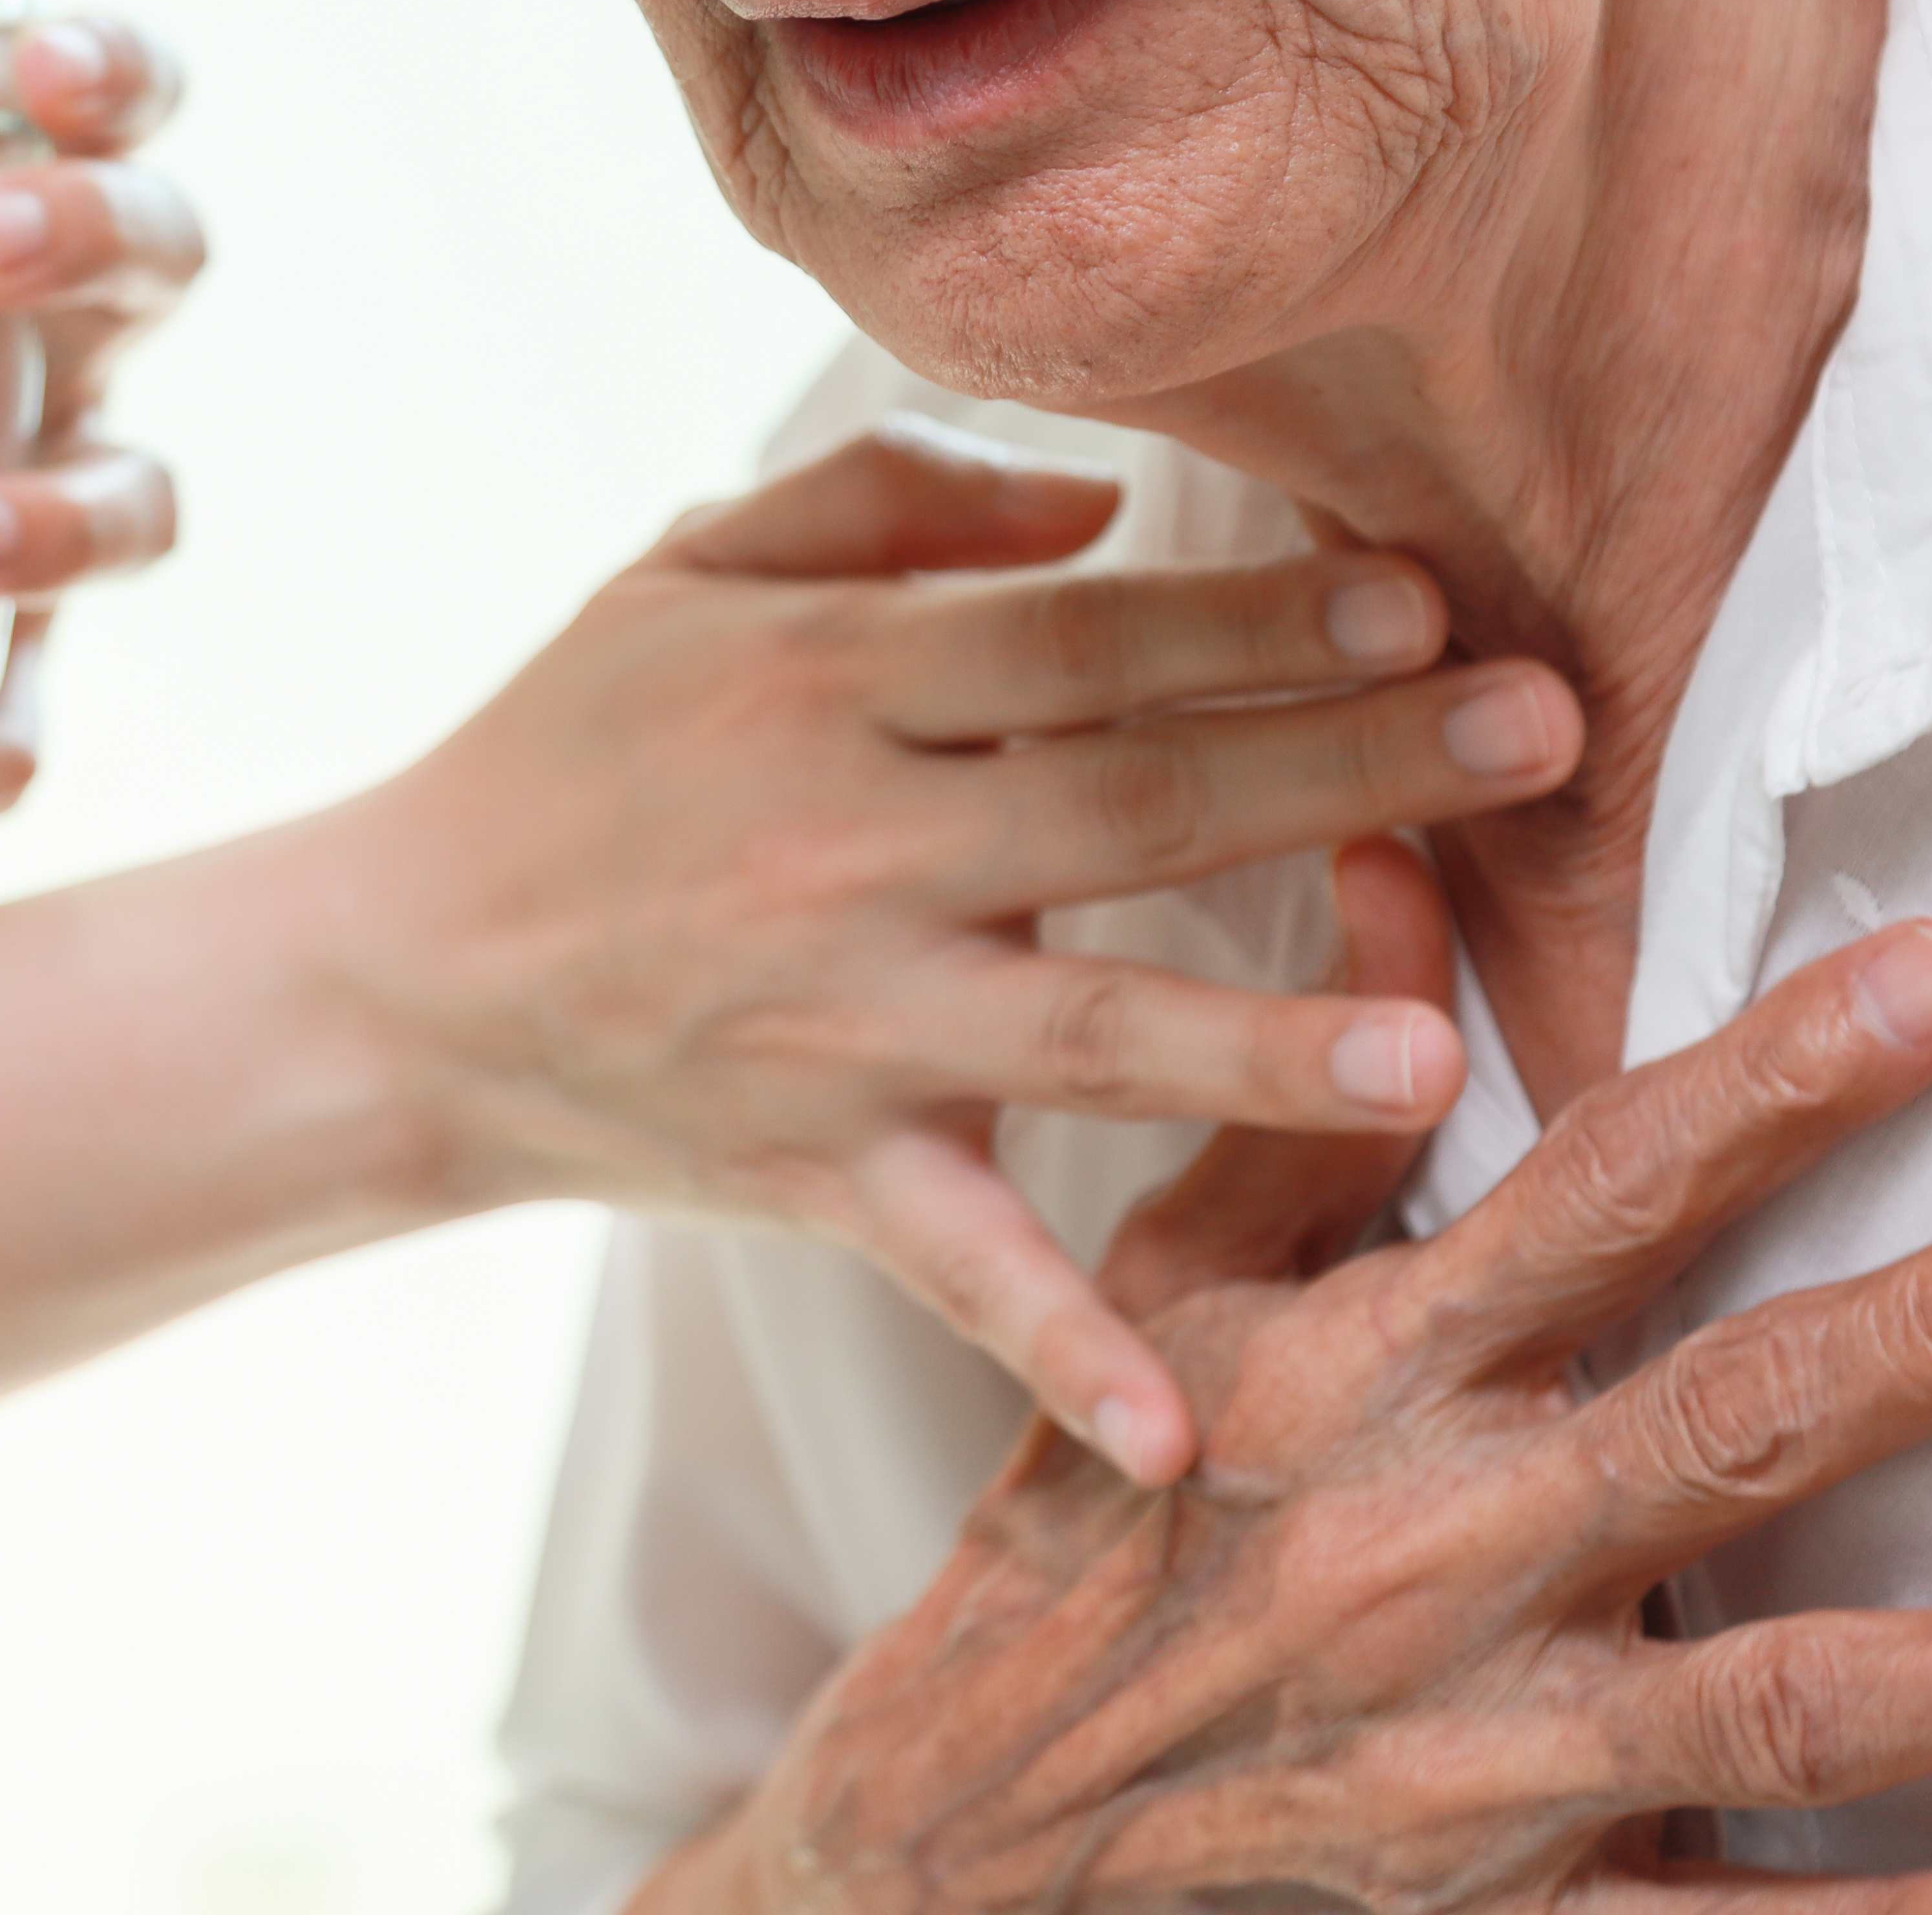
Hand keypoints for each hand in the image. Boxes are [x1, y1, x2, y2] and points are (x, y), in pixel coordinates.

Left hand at [0, 15, 202, 828]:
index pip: (111, 99)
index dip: (110, 66)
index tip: (43, 64)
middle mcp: (65, 343)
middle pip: (158, 263)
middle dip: (87, 240)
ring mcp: (55, 501)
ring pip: (146, 502)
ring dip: (60, 515)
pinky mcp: (8, 672)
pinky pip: (26, 732)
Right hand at [324, 416, 1590, 1481]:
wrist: (391, 978)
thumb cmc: (569, 746)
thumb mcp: (686, 569)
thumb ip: (887, 500)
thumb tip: (1100, 495)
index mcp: (832, 679)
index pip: (1085, 637)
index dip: (1252, 613)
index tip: (1426, 588)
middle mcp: (849, 843)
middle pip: (1134, 800)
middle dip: (1348, 766)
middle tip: (1540, 734)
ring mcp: (838, 1020)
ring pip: (1083, 1028)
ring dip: (1258, 1044)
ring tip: (1425, 1053)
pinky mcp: (816, 1170)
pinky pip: (956, 1271)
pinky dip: (1059, 1354)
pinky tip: (1178, 1436)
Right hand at [660, 925, 1931, 1914]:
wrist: (956, 1833)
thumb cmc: (1089, 1530)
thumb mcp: (1163, 1281)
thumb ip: (1305, 1092)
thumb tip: (1392, 854)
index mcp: (1366, 1368)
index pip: (1605, 1193)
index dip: (1779, 1080)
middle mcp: (1436, 1542)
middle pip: (1731, 1417)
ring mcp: (1480, 1747)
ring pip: (1771, 1692)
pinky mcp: (1502, 1911)